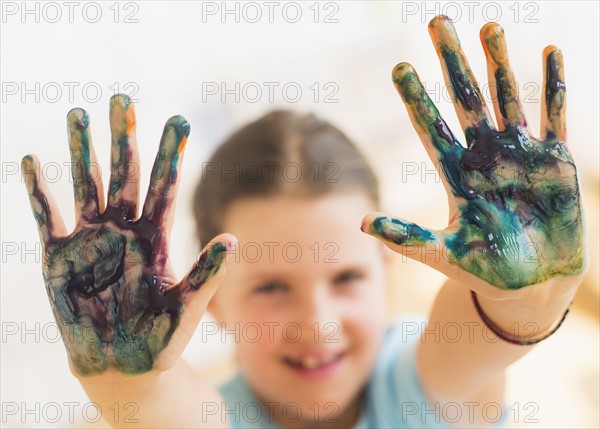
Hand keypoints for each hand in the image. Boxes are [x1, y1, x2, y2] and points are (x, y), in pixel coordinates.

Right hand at [22, 94, 234, 375]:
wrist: (122, 365)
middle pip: (123, 175)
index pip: (163, 186)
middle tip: (122, 98)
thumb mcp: (187, 307)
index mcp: (156, 238)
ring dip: (82, 151)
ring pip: (86, 185)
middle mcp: (123, 230)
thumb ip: (206, 275)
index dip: (170, 154)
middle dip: (123, 136)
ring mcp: (90, 241)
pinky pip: (47, 217)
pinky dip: (39, 192)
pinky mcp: (59, 258)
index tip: (179, 121)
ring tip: (78, 114)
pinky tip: (31, 161)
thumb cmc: (160, 339)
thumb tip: (232, 239)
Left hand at [362, 16, 586, 296]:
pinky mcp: (555, 161)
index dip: (416, 98)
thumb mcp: (444, 255)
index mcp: (455, 175)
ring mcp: (519, 154)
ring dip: (498, 63)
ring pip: (506, 98)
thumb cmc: (485, 273)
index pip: (430, 127)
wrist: (531, 285)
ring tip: (487, 27)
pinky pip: (555, 116)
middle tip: (437, 22)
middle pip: (464, 100)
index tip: (399, 67)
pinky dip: (554, 86)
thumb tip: (362, 223)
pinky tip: (549, 52)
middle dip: (452, 62)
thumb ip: (406, 238)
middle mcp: (484, 156)